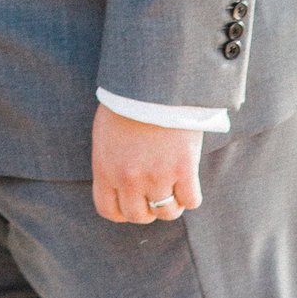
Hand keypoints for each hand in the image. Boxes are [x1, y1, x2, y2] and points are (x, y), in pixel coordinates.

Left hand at [90, 106, 203, 225]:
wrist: (153, 81)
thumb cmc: (127, 102)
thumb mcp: (106, 135)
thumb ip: (110, 164)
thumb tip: (120, 186)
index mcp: (105, 168)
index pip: (109, 210)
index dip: (123, 210)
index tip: (133, 201)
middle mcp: (129, 178)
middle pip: (140, 216)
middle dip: (148, 208)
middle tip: (155, 192)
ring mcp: (157, 176)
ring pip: (168, 212)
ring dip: (172, 203)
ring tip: (173, 185)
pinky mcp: (183, 169)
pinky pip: (191, 200)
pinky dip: (191, 195)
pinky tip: (188, 179)